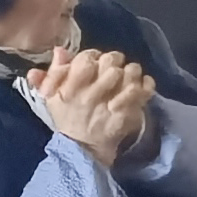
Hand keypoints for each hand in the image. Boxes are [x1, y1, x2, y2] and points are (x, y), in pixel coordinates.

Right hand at [29, 44, 158, 167]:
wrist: (83, 147)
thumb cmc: (67, 117)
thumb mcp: (51, 97)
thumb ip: (53, 72)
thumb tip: (59, 49)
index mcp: (70, 89)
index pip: (85, 60)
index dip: (93, 55)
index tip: (95, 60)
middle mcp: (90, 96)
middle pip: (110, 63)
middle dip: (114, 60)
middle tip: (114, 66)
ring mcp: (110, 106)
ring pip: (129, 74)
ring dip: (131, 71)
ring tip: (128, 75)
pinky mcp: (126, 115)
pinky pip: (142, 92)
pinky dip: (145, 84)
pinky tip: (141, 84)